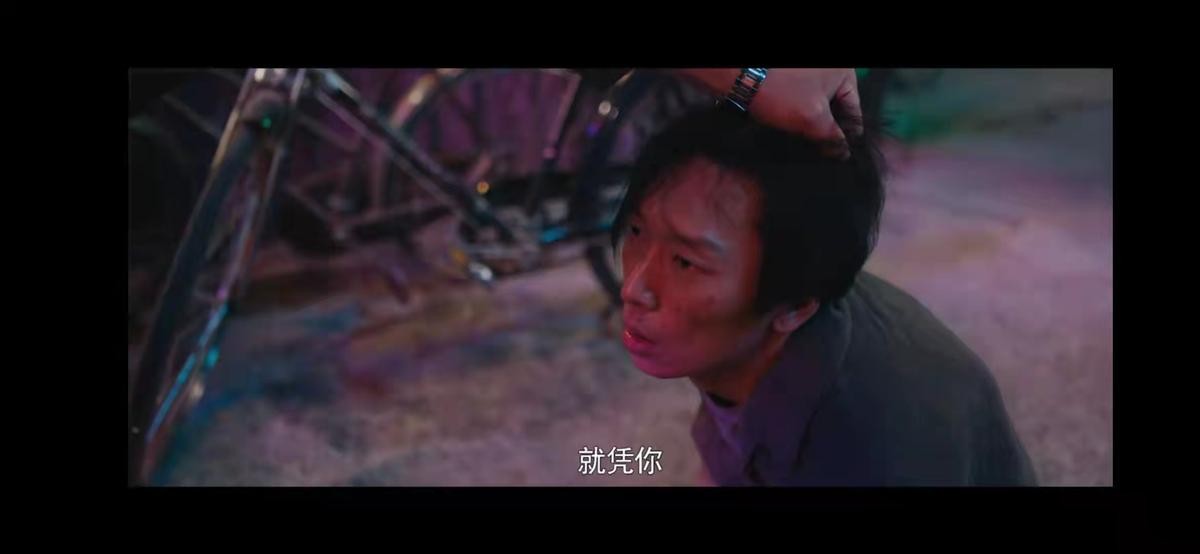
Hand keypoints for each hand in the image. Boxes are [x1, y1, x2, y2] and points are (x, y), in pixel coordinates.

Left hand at [748, 68, 862, 158]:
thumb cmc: (780, 91)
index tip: (840, 156)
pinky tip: (792, 131)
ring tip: (806, 146)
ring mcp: (808, 74)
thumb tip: (843, 152)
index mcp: (843, 72)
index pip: (853, 109)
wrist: (739, 76)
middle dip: (828, 130)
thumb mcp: (812, 117)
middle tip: (821, 154)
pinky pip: (801, 100)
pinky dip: (798, 115)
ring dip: (812, 125)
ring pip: (817, 106)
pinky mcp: (790, 80)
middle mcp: (828, 70)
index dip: (847, 135)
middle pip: (836, 108)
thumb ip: (832, 137)